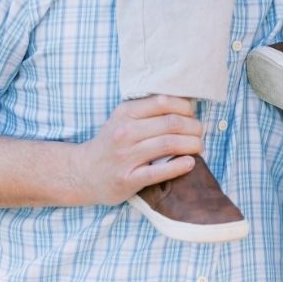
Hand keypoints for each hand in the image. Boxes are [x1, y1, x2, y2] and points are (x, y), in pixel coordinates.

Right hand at [68, 95, 203, 205]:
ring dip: (192, 145)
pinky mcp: (127, 179)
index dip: (186, 108)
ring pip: (169, 144)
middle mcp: (124, 132)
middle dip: (194, 128)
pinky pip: (159, 171)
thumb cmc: (112, 144)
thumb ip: (149, 111)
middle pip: (172, 124)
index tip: (192, 116)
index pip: (164, 102)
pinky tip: (190, 163)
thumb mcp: (123, 119)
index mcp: (125, 113)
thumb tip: (188, 106)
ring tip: (199, 147)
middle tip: (200, 134)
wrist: (82, 173)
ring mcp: (125, 156)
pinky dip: (180, 166)